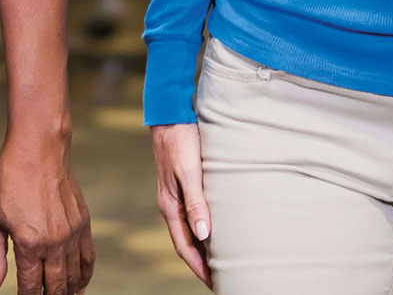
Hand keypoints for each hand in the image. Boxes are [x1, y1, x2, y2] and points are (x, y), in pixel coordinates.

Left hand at [0, 131, 93, 294]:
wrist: (39, 148)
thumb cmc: (9, 178)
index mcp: (29, 243)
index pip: (31, 286)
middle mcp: (55, 242)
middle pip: (56, 286)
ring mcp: (72, 233)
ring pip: (74, 276)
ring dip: (68, 292)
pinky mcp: (83, 223)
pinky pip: (88, 258)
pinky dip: (85, 275)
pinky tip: (79, 285)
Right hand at [151, 122, 212, 286]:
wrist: (170, 115)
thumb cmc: (181, 141)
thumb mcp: (190, 172)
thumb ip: (196, 203)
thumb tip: (204, 235)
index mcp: (170, 207)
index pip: (185, 247)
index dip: (199, 267)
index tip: (215, 283)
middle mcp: (171, 205)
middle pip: (187, 243)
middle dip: (201, 263)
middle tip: (221, 278)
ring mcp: (176, 196)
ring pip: (190, 230)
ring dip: (203, 247)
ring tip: (221, 260)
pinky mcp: (182, 185)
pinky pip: (193, 215)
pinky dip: (203, 228)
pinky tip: (215, 228)